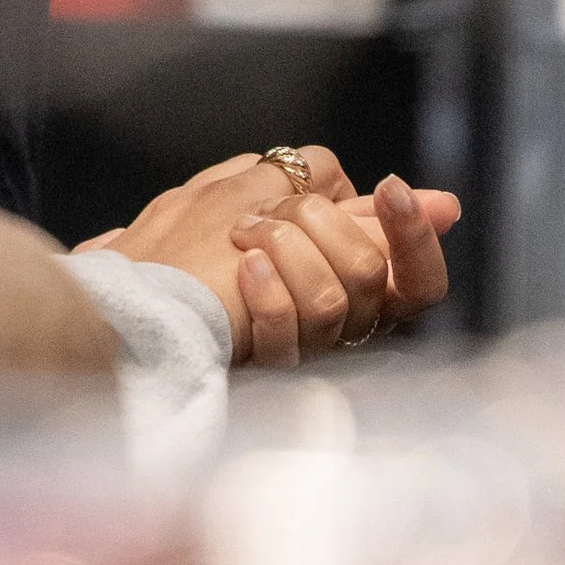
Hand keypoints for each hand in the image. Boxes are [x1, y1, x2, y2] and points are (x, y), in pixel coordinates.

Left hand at [81, 150, 459, 365]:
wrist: (121, 301)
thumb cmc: (193, 249)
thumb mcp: (271, 205)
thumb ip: (346, 204)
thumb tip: (443, 203)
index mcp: (341, 294)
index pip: (418, 287)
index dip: (415, 238)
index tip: (393, 190)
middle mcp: (330, 333)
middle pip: (373, 275)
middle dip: (319, 220)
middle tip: (272, 211)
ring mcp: (296, 355)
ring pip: (337, 297)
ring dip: (283, 243)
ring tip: (241, 237)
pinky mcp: (259, 375)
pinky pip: (290, 335)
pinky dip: (268, 290)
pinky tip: (242, 267)